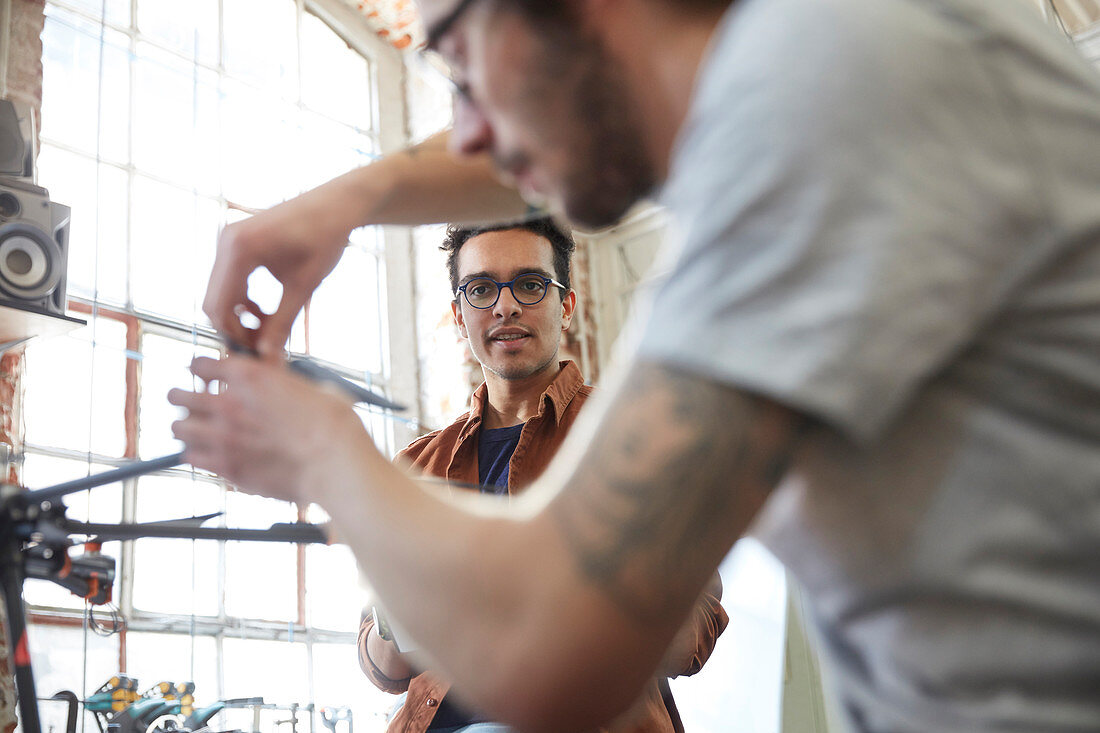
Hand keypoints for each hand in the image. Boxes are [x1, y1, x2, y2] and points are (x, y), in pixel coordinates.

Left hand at [168, 355, 362, 502]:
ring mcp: (222, 438)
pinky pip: (190, 457)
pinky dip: (196, 454)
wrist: (334, 462)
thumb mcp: (308, 387)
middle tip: (191, 403)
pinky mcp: (226, 467)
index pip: (200, 364)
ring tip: (196, 430)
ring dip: (186, 426)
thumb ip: (281, 384)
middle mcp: (227, 404)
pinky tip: (208, 453)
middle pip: (178, 396)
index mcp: (248, 377)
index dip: (202, 369)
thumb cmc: (331, 424)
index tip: (205, 374)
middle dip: (183, 397)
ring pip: (178, 428)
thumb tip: (280, 386)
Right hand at [204, 185, 358, 358]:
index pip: (218, 305)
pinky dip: (243, 299)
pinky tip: (266, 311)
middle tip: (263, 345)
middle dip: (235, 327)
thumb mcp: (304, 286)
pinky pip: (229, 279)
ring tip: (271, 328)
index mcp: (239, 249)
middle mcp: (226, 241)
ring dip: (240, 315)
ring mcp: (229, 240)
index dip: (233, 334)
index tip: (256, 353)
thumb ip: (282, 322)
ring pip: (221, 292)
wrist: (336, 205)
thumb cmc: (325, 238)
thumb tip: (267, 355)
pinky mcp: (237, 242)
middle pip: (214, 300)